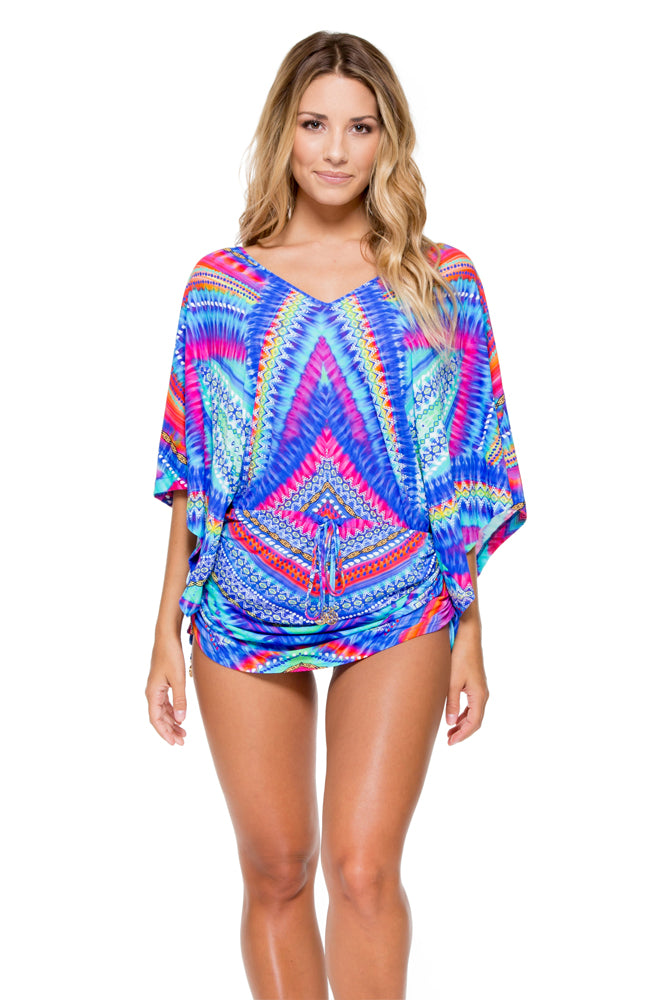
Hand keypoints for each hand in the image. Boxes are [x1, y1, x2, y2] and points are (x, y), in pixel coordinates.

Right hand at [146, 632, 187, 745]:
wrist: (167, 637)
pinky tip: (179, 717)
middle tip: (182, 741)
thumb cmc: (172, 656)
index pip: (155, 719)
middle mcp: (151, 692)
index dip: (164, 732)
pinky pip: (165, 703)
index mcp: (152, 693)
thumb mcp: (178, 679)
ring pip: (162, 711)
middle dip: (169, 730)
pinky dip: (172, 712)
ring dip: (171, 722)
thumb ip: (180, 700)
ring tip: (183, 732)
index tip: (174, 743)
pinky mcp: (161, 683)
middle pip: (159, 717)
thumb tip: (180, 721)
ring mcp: (156, 688)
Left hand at [445, 620, 488, 745]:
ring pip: (474, 713)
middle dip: (463, 732)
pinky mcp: (475, 683)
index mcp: (479, 695)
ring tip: (449, 731)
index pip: (474, 723)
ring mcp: (480, 688)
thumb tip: (450, 723)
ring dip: (463, 723)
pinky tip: (454, 716)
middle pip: (475, 720)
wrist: (467, 637)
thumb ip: (451, 703)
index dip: (463, 735)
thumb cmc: (459, 657)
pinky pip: (472, 704)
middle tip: (448, 740)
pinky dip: (464, 713)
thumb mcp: (452, 682)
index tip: (450, 742)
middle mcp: (483, 694)